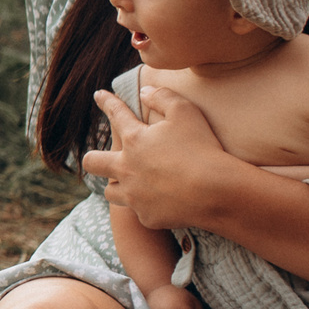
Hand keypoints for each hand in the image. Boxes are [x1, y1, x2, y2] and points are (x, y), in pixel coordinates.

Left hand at [83, 86, 230, 230]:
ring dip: (117, 186)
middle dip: (93, 158)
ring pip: (111, 192)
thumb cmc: (202, 148)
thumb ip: (162, 96)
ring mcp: (134, 196)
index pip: (115, 115)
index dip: (106, 101)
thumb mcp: (185, 111)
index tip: (99, 95)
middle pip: (93, 163)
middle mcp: (126, 169)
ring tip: (127, 183)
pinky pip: (140, 211)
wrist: (215, 192)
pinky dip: (147, 205)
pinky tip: (159, 203)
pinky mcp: (147, 217)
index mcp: (134, 140)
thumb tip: (145, 92)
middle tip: (100, 158)